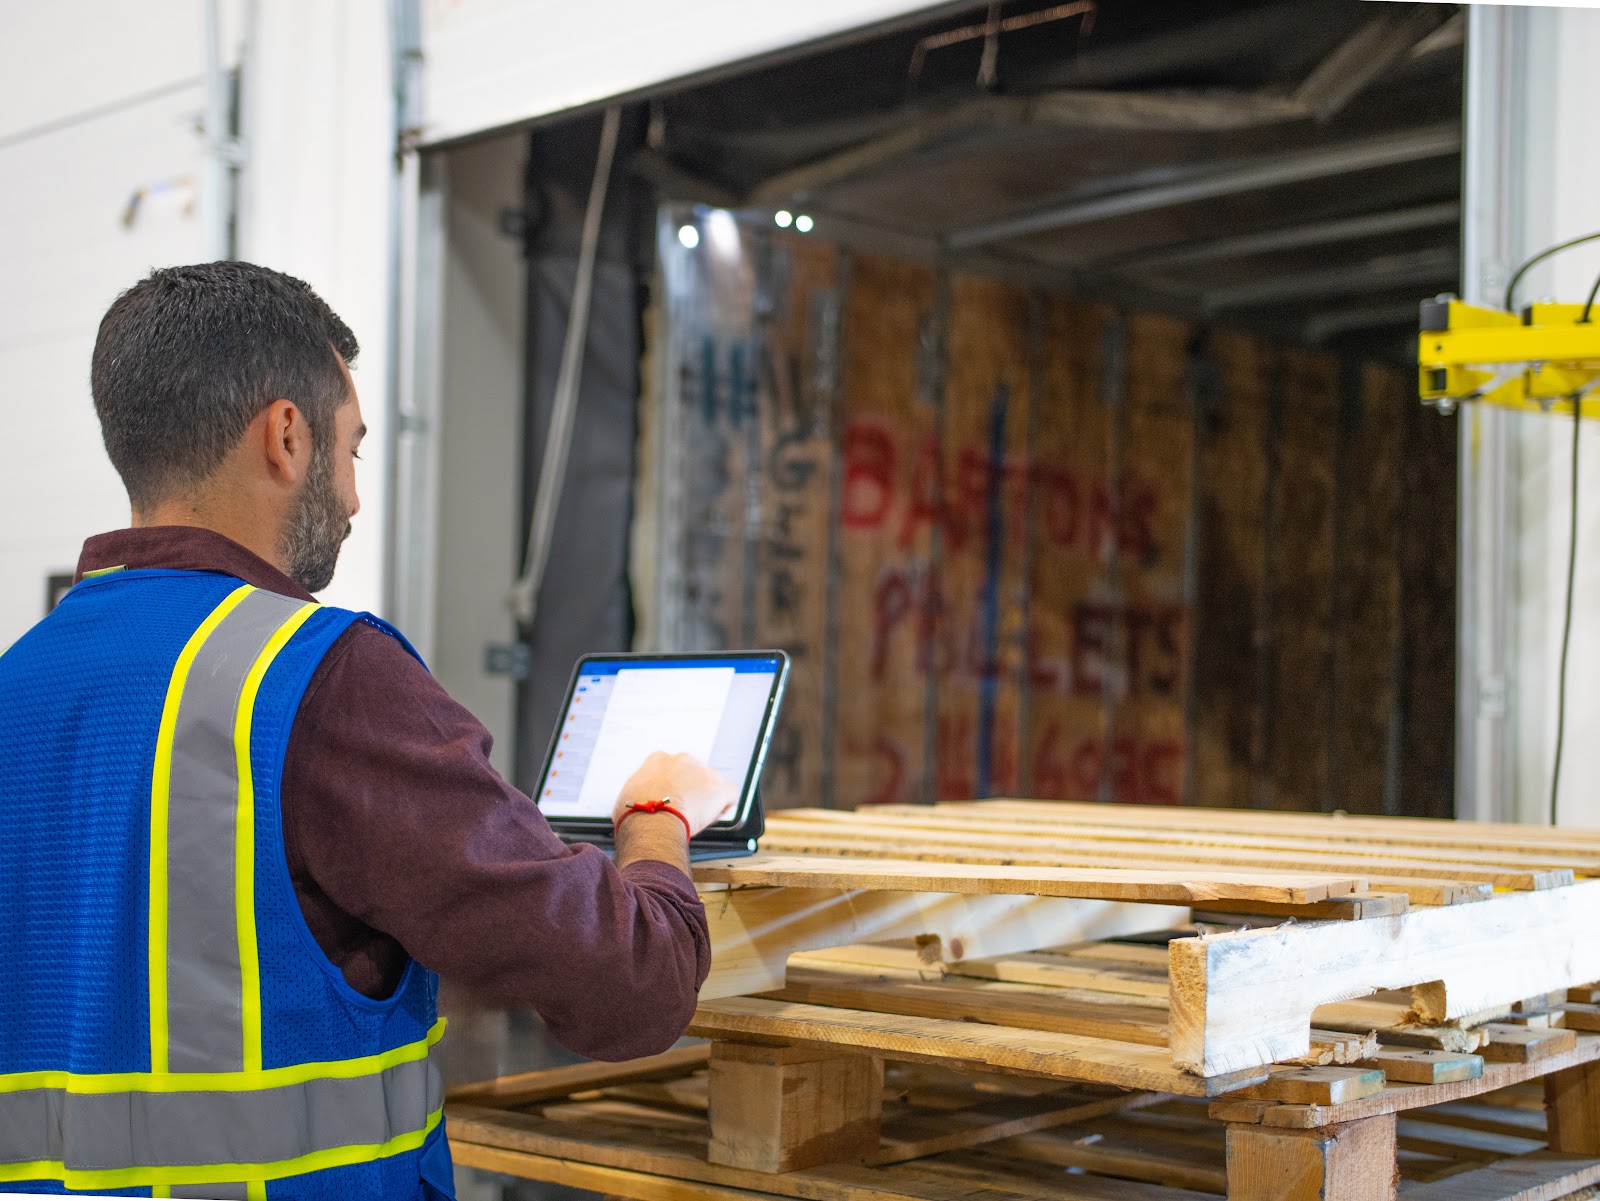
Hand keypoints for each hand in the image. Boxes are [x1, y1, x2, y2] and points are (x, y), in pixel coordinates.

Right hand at [614, 751, 737, 836]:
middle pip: (692, 774)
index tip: (669, 799)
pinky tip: (716, 816)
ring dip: (706, 799)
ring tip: (696, 818)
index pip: (670, 769)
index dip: (671, 786)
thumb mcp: (628, 796)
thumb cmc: (635, 813)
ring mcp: (703, 772)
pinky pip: (729, 795)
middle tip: (683, 810)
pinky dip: (725, 806)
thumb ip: (638, 793)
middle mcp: (682, 759)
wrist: (651, 820)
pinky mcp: (720, 788)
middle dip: (690, 790)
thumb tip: (635, 805)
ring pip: (711, 784)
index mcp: (658, 759)